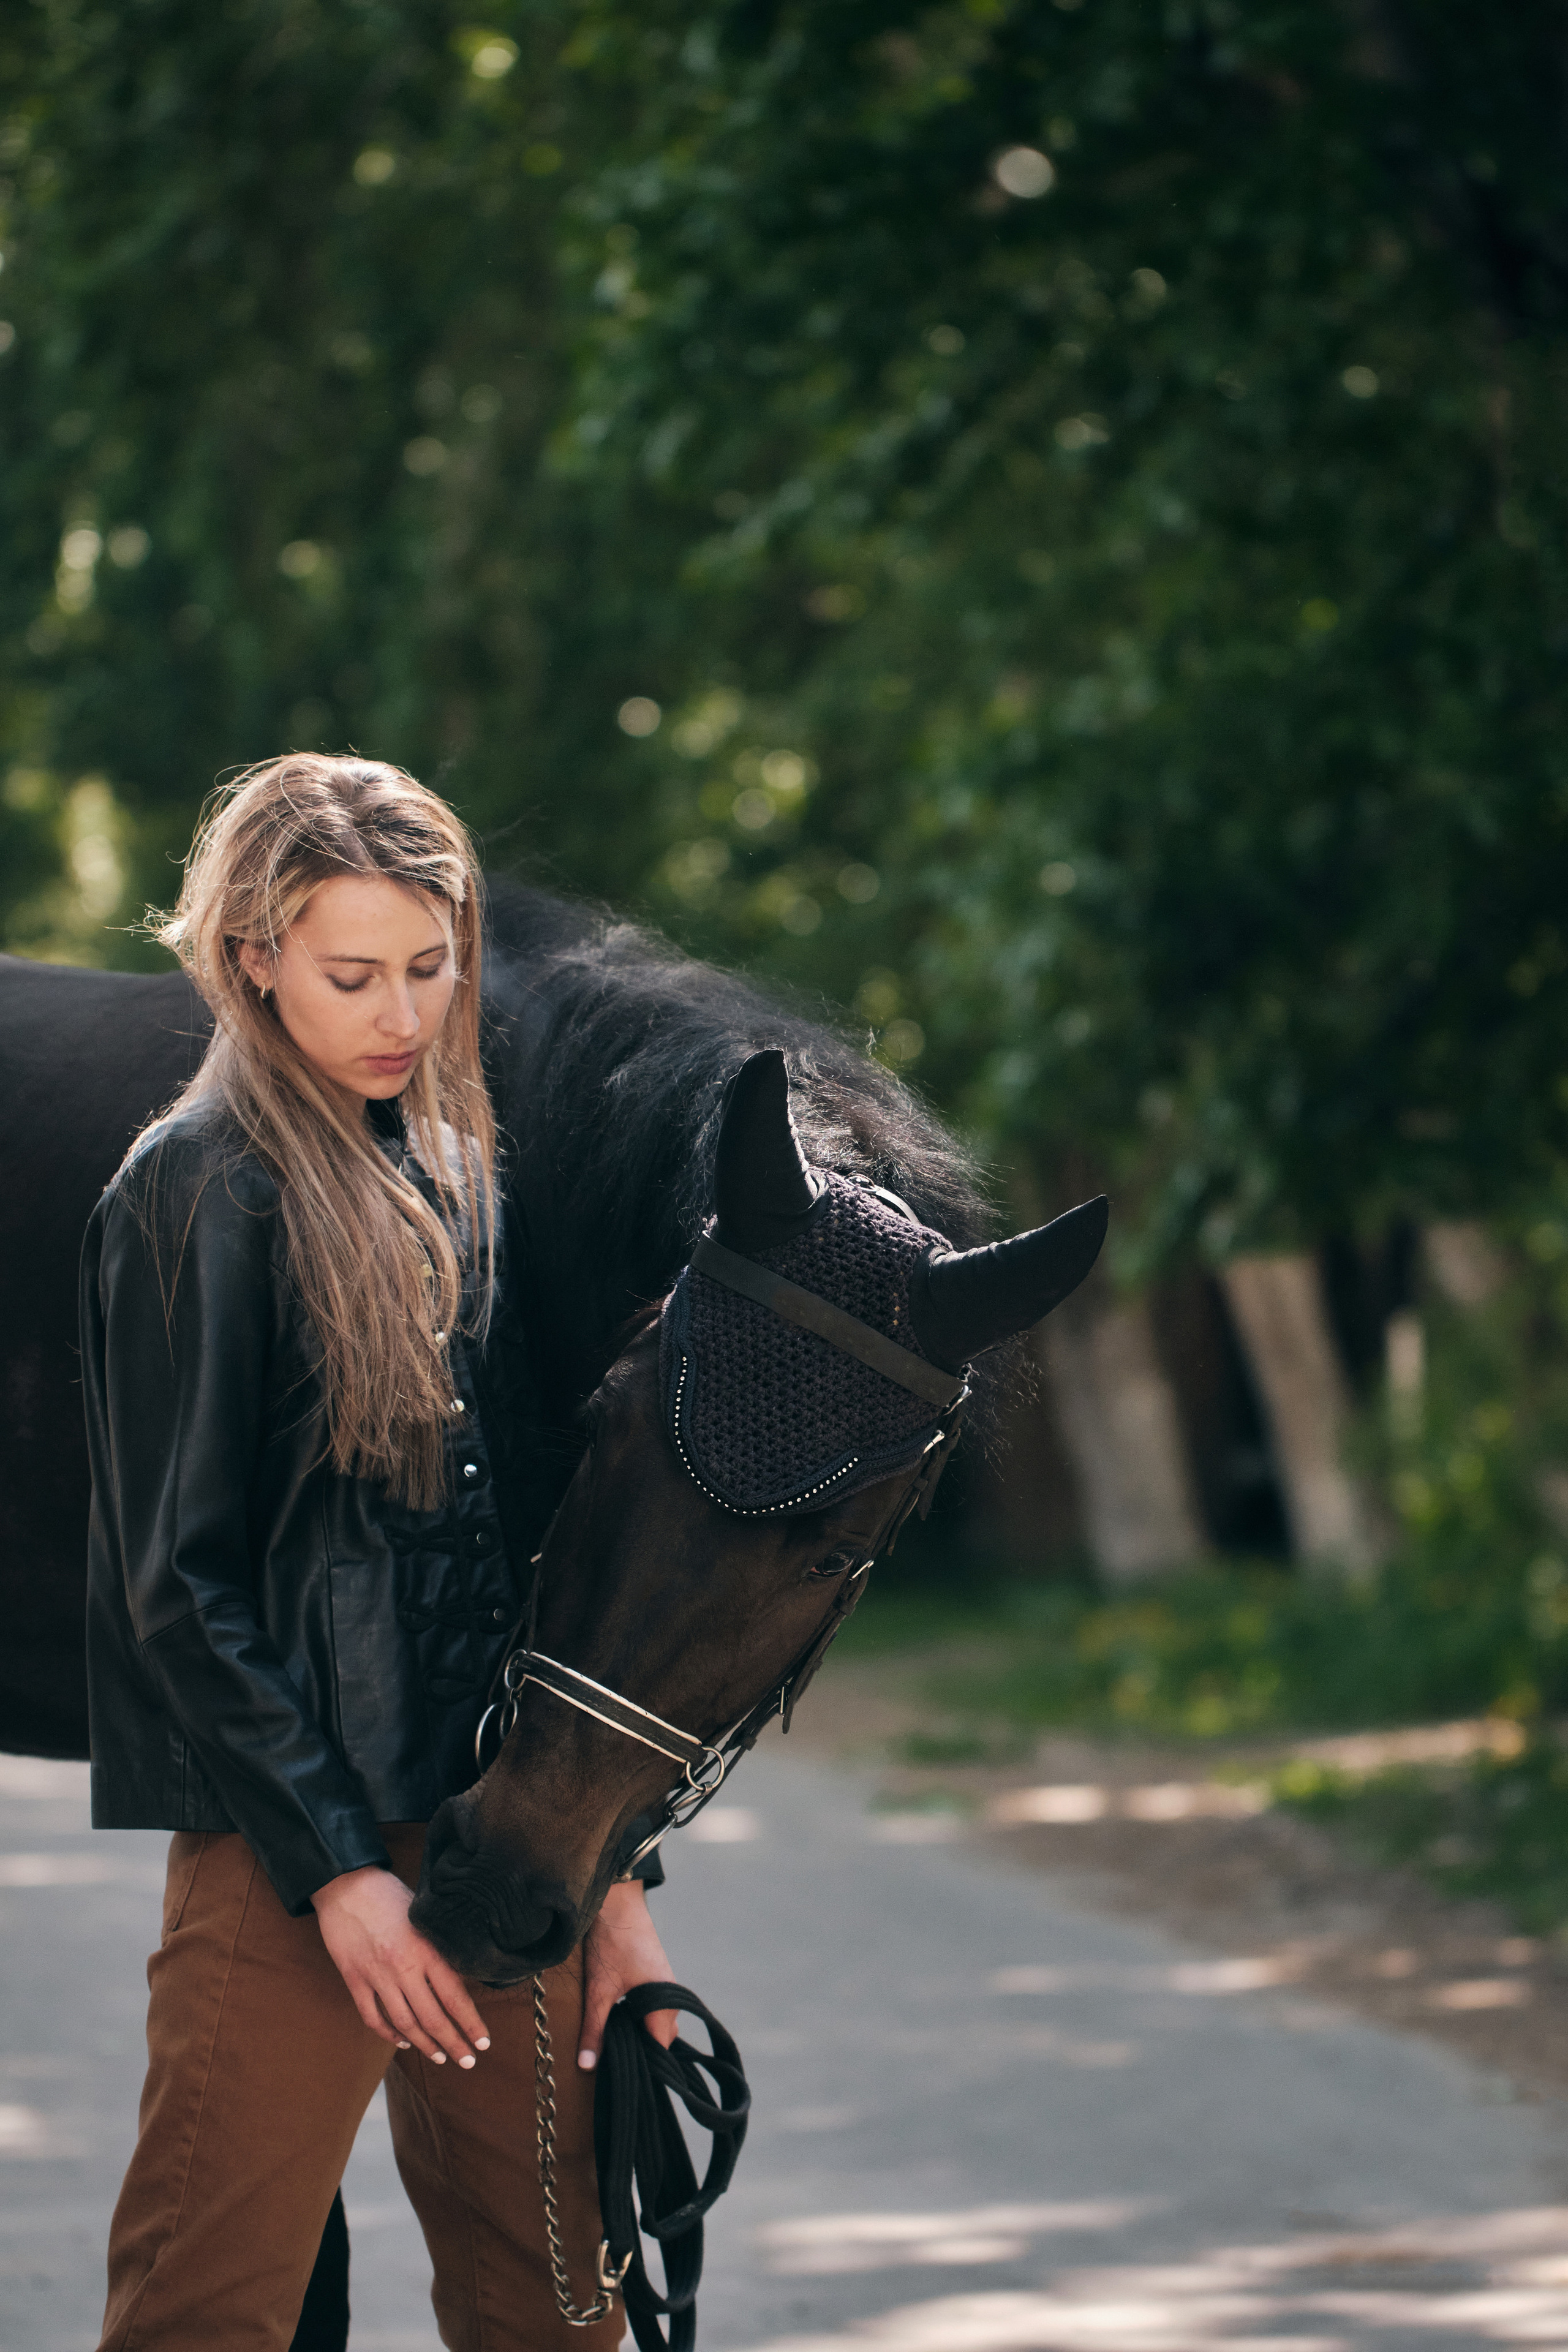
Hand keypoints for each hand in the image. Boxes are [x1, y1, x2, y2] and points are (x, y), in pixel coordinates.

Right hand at [312, 1864, 489, 2066]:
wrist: (345, 1884)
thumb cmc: (390, 1894)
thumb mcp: (425, 1915)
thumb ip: (439, 1946)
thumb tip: (461, 1977)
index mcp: (426, 1949)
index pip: (455, 1996)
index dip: (470, 2024)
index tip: (483, 2043)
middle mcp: (403, 1966)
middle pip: (433, 2017)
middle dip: (453, 2044)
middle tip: (468, 2061)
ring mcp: (377, 1975)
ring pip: (405, 2023)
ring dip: (424, 2045)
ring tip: (440, 2057)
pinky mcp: (354, 1979)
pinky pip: (373, 2016)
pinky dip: (389, 2033)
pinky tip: (402, 2041)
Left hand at [579, 1879, 677, 2069]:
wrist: (618, 1902)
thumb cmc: (611, 1944)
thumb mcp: (598, 1991)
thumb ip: (594, 2030)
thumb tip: (586, 2065)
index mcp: (663, 2002)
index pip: (659, 2048)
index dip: (642, 2062)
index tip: (623, 2074)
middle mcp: (671, 1996)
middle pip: (662, 2037)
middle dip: (642, 2049)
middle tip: (616, 2060)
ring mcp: (667, 1984)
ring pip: (660, 2022)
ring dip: (641, 2032)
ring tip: (616, 2040)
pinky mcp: (658, 1976)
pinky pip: (656, 2007)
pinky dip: (642, 2017)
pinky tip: (621, 2019)